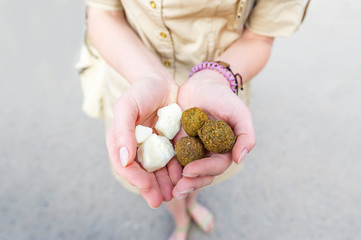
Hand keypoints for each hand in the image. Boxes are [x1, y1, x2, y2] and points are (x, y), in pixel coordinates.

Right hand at [106, 77, 182, 207]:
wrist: (161, 82)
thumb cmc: (141, 91)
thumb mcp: (127, 107)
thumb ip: (122, 131)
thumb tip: (124, 159)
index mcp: (121, 142)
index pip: (124, 166)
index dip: (134, 178)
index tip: (146, 186)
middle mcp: (136, 149)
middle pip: (141, 174)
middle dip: (150, 188)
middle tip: (160, 200)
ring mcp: (153, 148)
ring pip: (157, 172)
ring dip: (164, 185)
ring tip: (173, 194)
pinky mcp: (168, 145)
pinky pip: (172, 162)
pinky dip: (176, 172)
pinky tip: (184, 178)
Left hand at [172, 70, 255, 197]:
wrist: (203, 85)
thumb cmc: (224, 98)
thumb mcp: (239, 113)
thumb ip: (246, 135)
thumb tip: (240, 159)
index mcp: (223, 150)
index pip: (216, 166)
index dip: (204, 170)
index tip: (189, 171)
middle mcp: (208, 154)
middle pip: (201, 173)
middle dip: (190, 182)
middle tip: (177, 189)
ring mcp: (192, 150)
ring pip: (186, 170)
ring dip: (178, 181)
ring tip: (168, 188)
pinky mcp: (178, 144)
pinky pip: (172, 158)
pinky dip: (167, 167)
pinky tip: (156, 172)